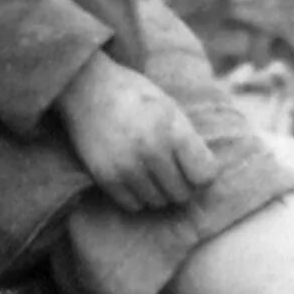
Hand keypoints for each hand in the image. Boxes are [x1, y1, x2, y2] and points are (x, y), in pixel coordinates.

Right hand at [56, 53, 217, 210]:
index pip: (205, 176)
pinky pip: (133, 205)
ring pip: (158, 202)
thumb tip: (207, 180)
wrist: (87, 88)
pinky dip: (137, 195)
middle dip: (181, 184)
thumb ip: (191, 144)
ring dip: (158, 191)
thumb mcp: (172, 110)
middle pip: (182, 194)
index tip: (195, 165)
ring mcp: (126, 167)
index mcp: (172, 131)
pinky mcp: (105, 177)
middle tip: (171, 168)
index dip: (203, 173)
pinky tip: (134, 176)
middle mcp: (151, 151)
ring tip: (151, 170)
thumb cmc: (136, 97)